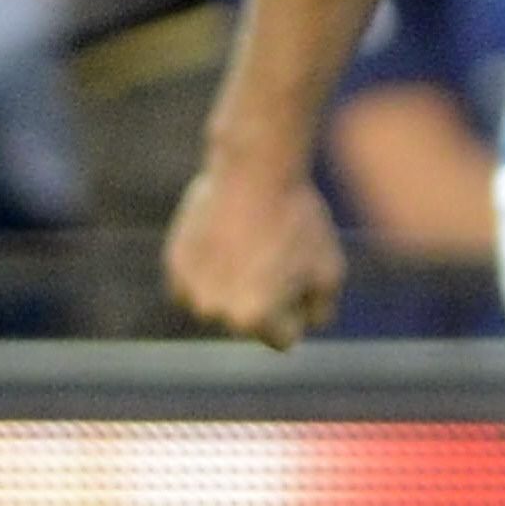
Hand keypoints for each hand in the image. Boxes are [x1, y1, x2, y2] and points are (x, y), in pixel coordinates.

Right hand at [167, 142, 345, 347]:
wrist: (256, 168)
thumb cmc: (298, 220)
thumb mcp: (330, 271)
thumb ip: (319, 311)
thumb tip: (303, 326)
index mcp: (253, 319)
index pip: (285, 337)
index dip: (299, 307)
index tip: (299, 272)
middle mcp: (214, 310)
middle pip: (249, 322)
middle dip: (264, 298)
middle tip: (274, 252)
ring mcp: (189, 288)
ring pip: (220, 304)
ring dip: (233, 286)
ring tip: (251, 244)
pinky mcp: (174, 263)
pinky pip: (196, 284)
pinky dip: (209, 269)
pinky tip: (227, 238)